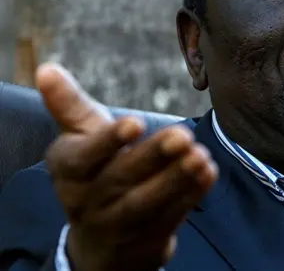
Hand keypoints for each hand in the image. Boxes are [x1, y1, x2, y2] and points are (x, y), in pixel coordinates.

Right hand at [38, 63, 217, 270]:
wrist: (99, 240)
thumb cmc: (92, 173)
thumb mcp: (78, 140)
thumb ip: (69, 106)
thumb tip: (47, 69)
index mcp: (69, 171)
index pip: (83, 157)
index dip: (108, 141)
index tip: (135, 122)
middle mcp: (87, 201)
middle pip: (121, 178)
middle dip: (153, 156)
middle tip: (182, 135)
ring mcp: (117, 225)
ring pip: (146, 203)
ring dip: (176, 179)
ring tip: (201, 155)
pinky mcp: (145, 240)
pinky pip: (169, 218)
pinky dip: (190, 195)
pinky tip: (208, 172)